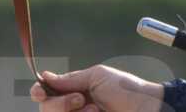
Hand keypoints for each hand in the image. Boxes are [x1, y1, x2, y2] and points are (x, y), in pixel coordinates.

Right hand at [29, 65, 165, 111]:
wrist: (147, 110)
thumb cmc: (125, 90)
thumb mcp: (97, 77)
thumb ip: (70, 79)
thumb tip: (45, 77)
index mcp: (73, 90)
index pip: (46, 93)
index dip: (38, 92)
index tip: (40, 92)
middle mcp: (74, 108)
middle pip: (47, 110)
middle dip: (59, 104)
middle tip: (80, 98)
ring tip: (95, 110)